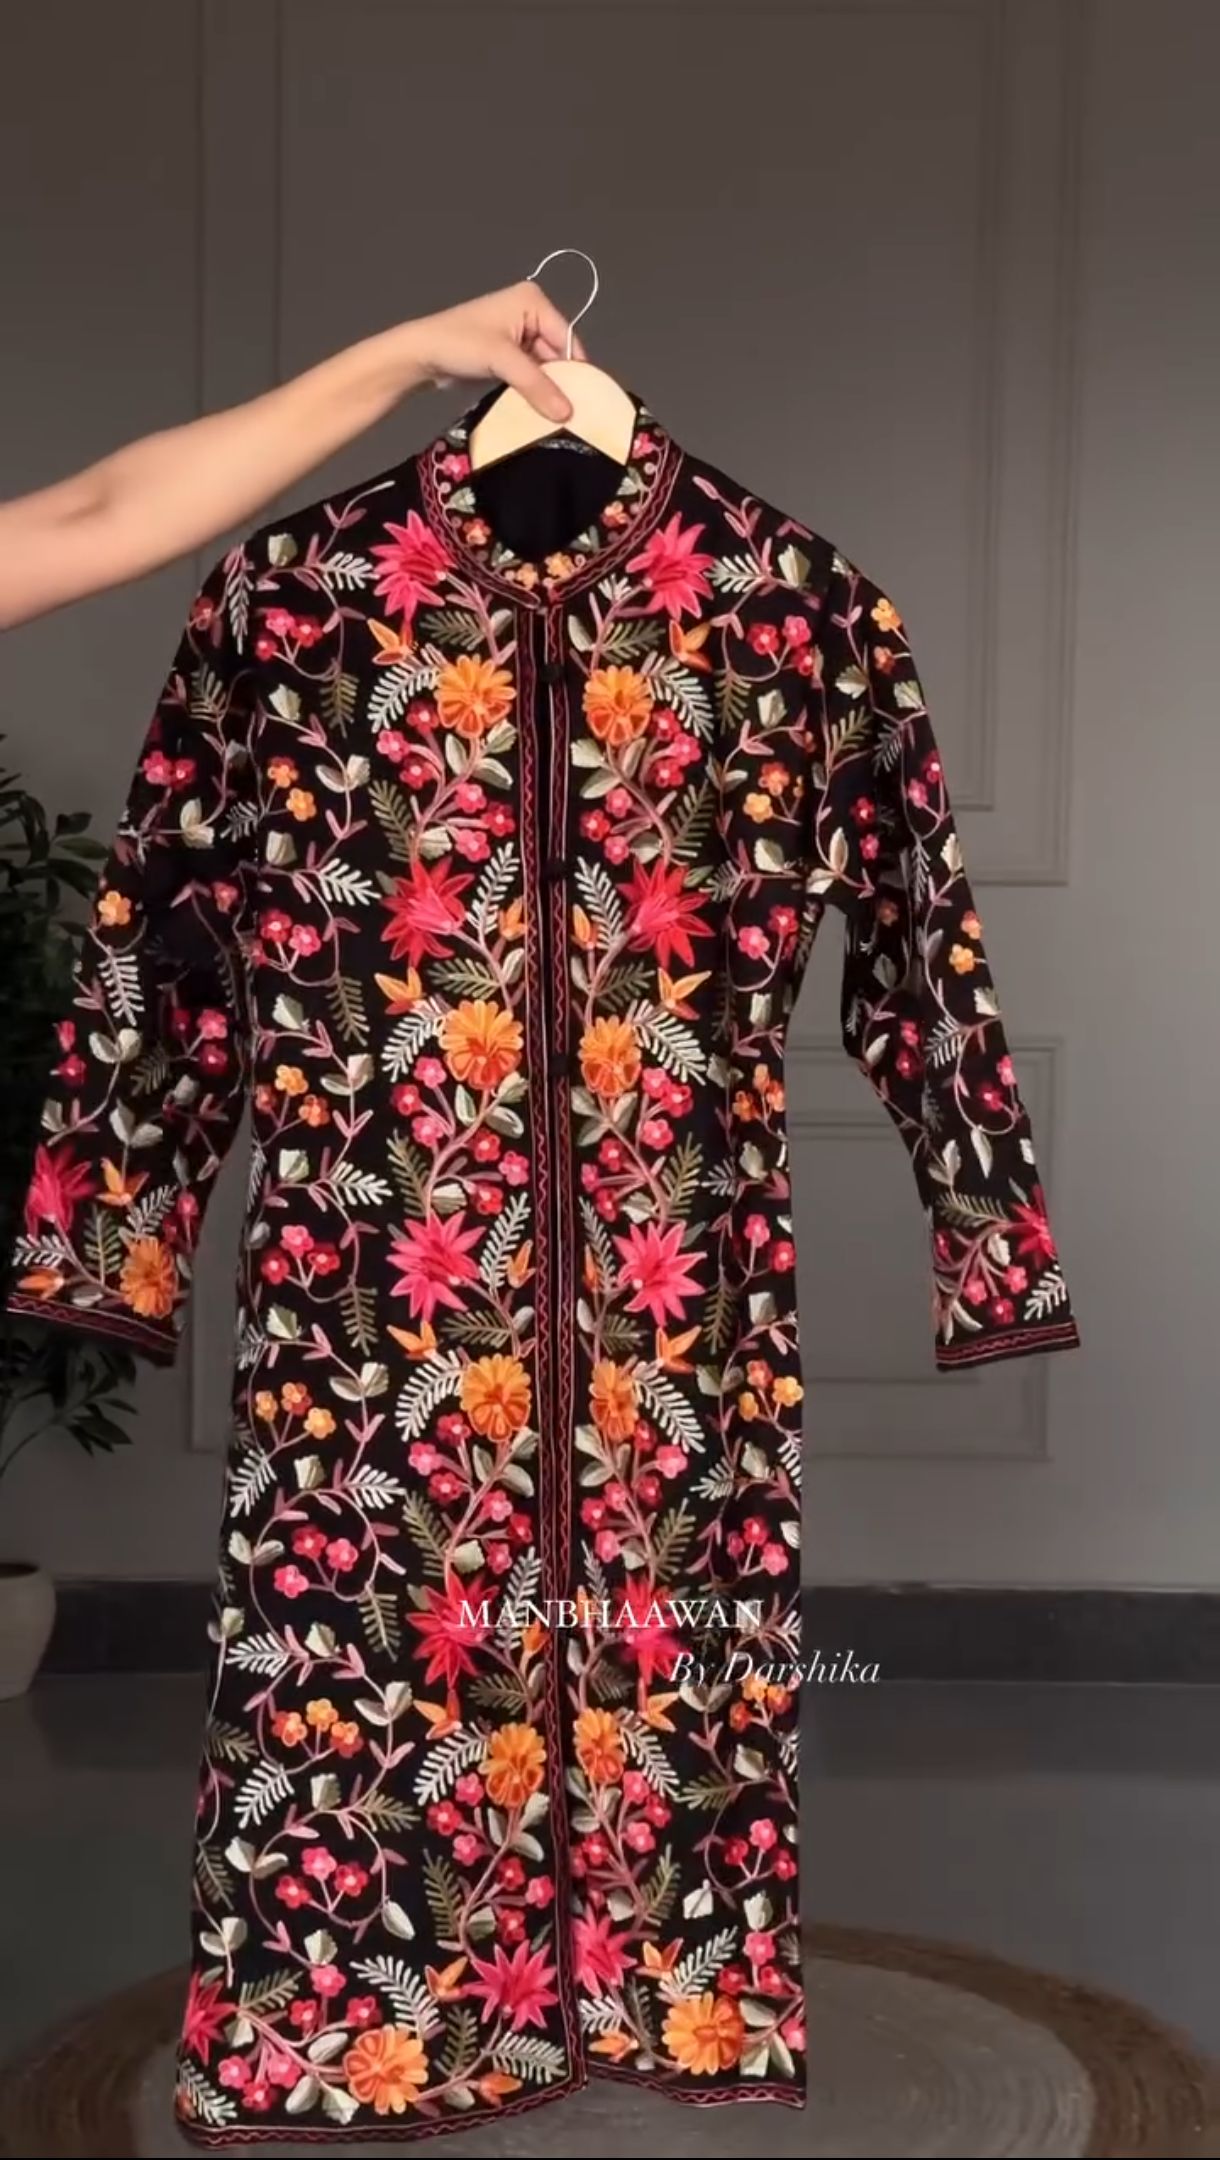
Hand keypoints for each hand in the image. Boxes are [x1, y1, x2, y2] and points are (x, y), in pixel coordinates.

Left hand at [403, 281, 587, 422]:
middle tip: (570, 415)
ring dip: (546, 390)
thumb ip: (537, 385)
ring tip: (555, 417)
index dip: (576, 371)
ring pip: (544, 368)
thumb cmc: (460, 345)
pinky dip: (533, 391)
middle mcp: (530, 312)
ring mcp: (518, 334)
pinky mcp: (507, 354)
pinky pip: (530, 374)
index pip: (567, 338)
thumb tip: (568, 413)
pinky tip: (537, 410)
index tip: (586, 403)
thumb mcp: (502, 361)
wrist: (421, 354)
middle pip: (557, 354)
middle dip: (561, 382)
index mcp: (533, 301)